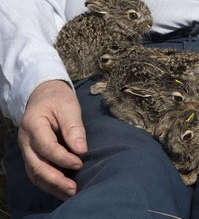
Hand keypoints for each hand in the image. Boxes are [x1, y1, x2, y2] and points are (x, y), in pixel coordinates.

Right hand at [18, 80, 87, 200]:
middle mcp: (26, 140)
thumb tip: (81, 150)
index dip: (63, 158)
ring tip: (72, 193)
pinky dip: (50, 184)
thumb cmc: (58, 100)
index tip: (80, 162)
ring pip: (35, 173)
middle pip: (37, 166)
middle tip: (75, 188)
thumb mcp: (68, 107)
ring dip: (53, 186)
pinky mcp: (34, 155)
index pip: (46, 147)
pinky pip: (38, 173)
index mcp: (33, 124)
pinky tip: (64, 189)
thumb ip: (74, 128)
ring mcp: (28, 150)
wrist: (45, 96)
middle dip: (56, 180)